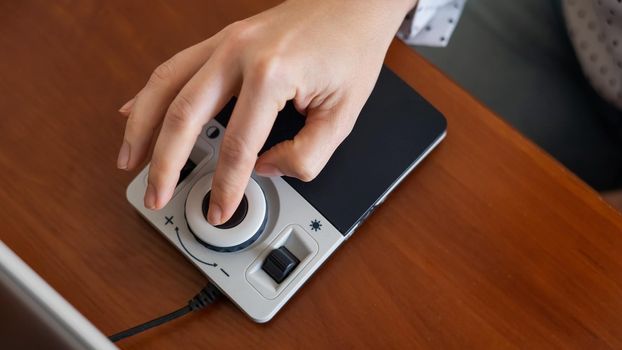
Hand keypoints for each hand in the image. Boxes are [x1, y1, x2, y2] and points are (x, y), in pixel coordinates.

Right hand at [117, 0, 416, 224]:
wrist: (352, 4)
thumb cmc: (351, 50)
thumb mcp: (343, 114)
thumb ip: (307, 154)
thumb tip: (266, 169)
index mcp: (272, 73)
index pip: (237, 146)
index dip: (225, 186)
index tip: (219, 209)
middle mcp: (239, 52)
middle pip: (183, 116)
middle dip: (165, 164)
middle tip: (155, 196)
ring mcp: (225, 42)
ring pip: (164, 86)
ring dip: (141, 127)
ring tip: (129, 161)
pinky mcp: (222, 40)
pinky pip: (174, 67)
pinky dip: (150, 94)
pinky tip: (134, 112)